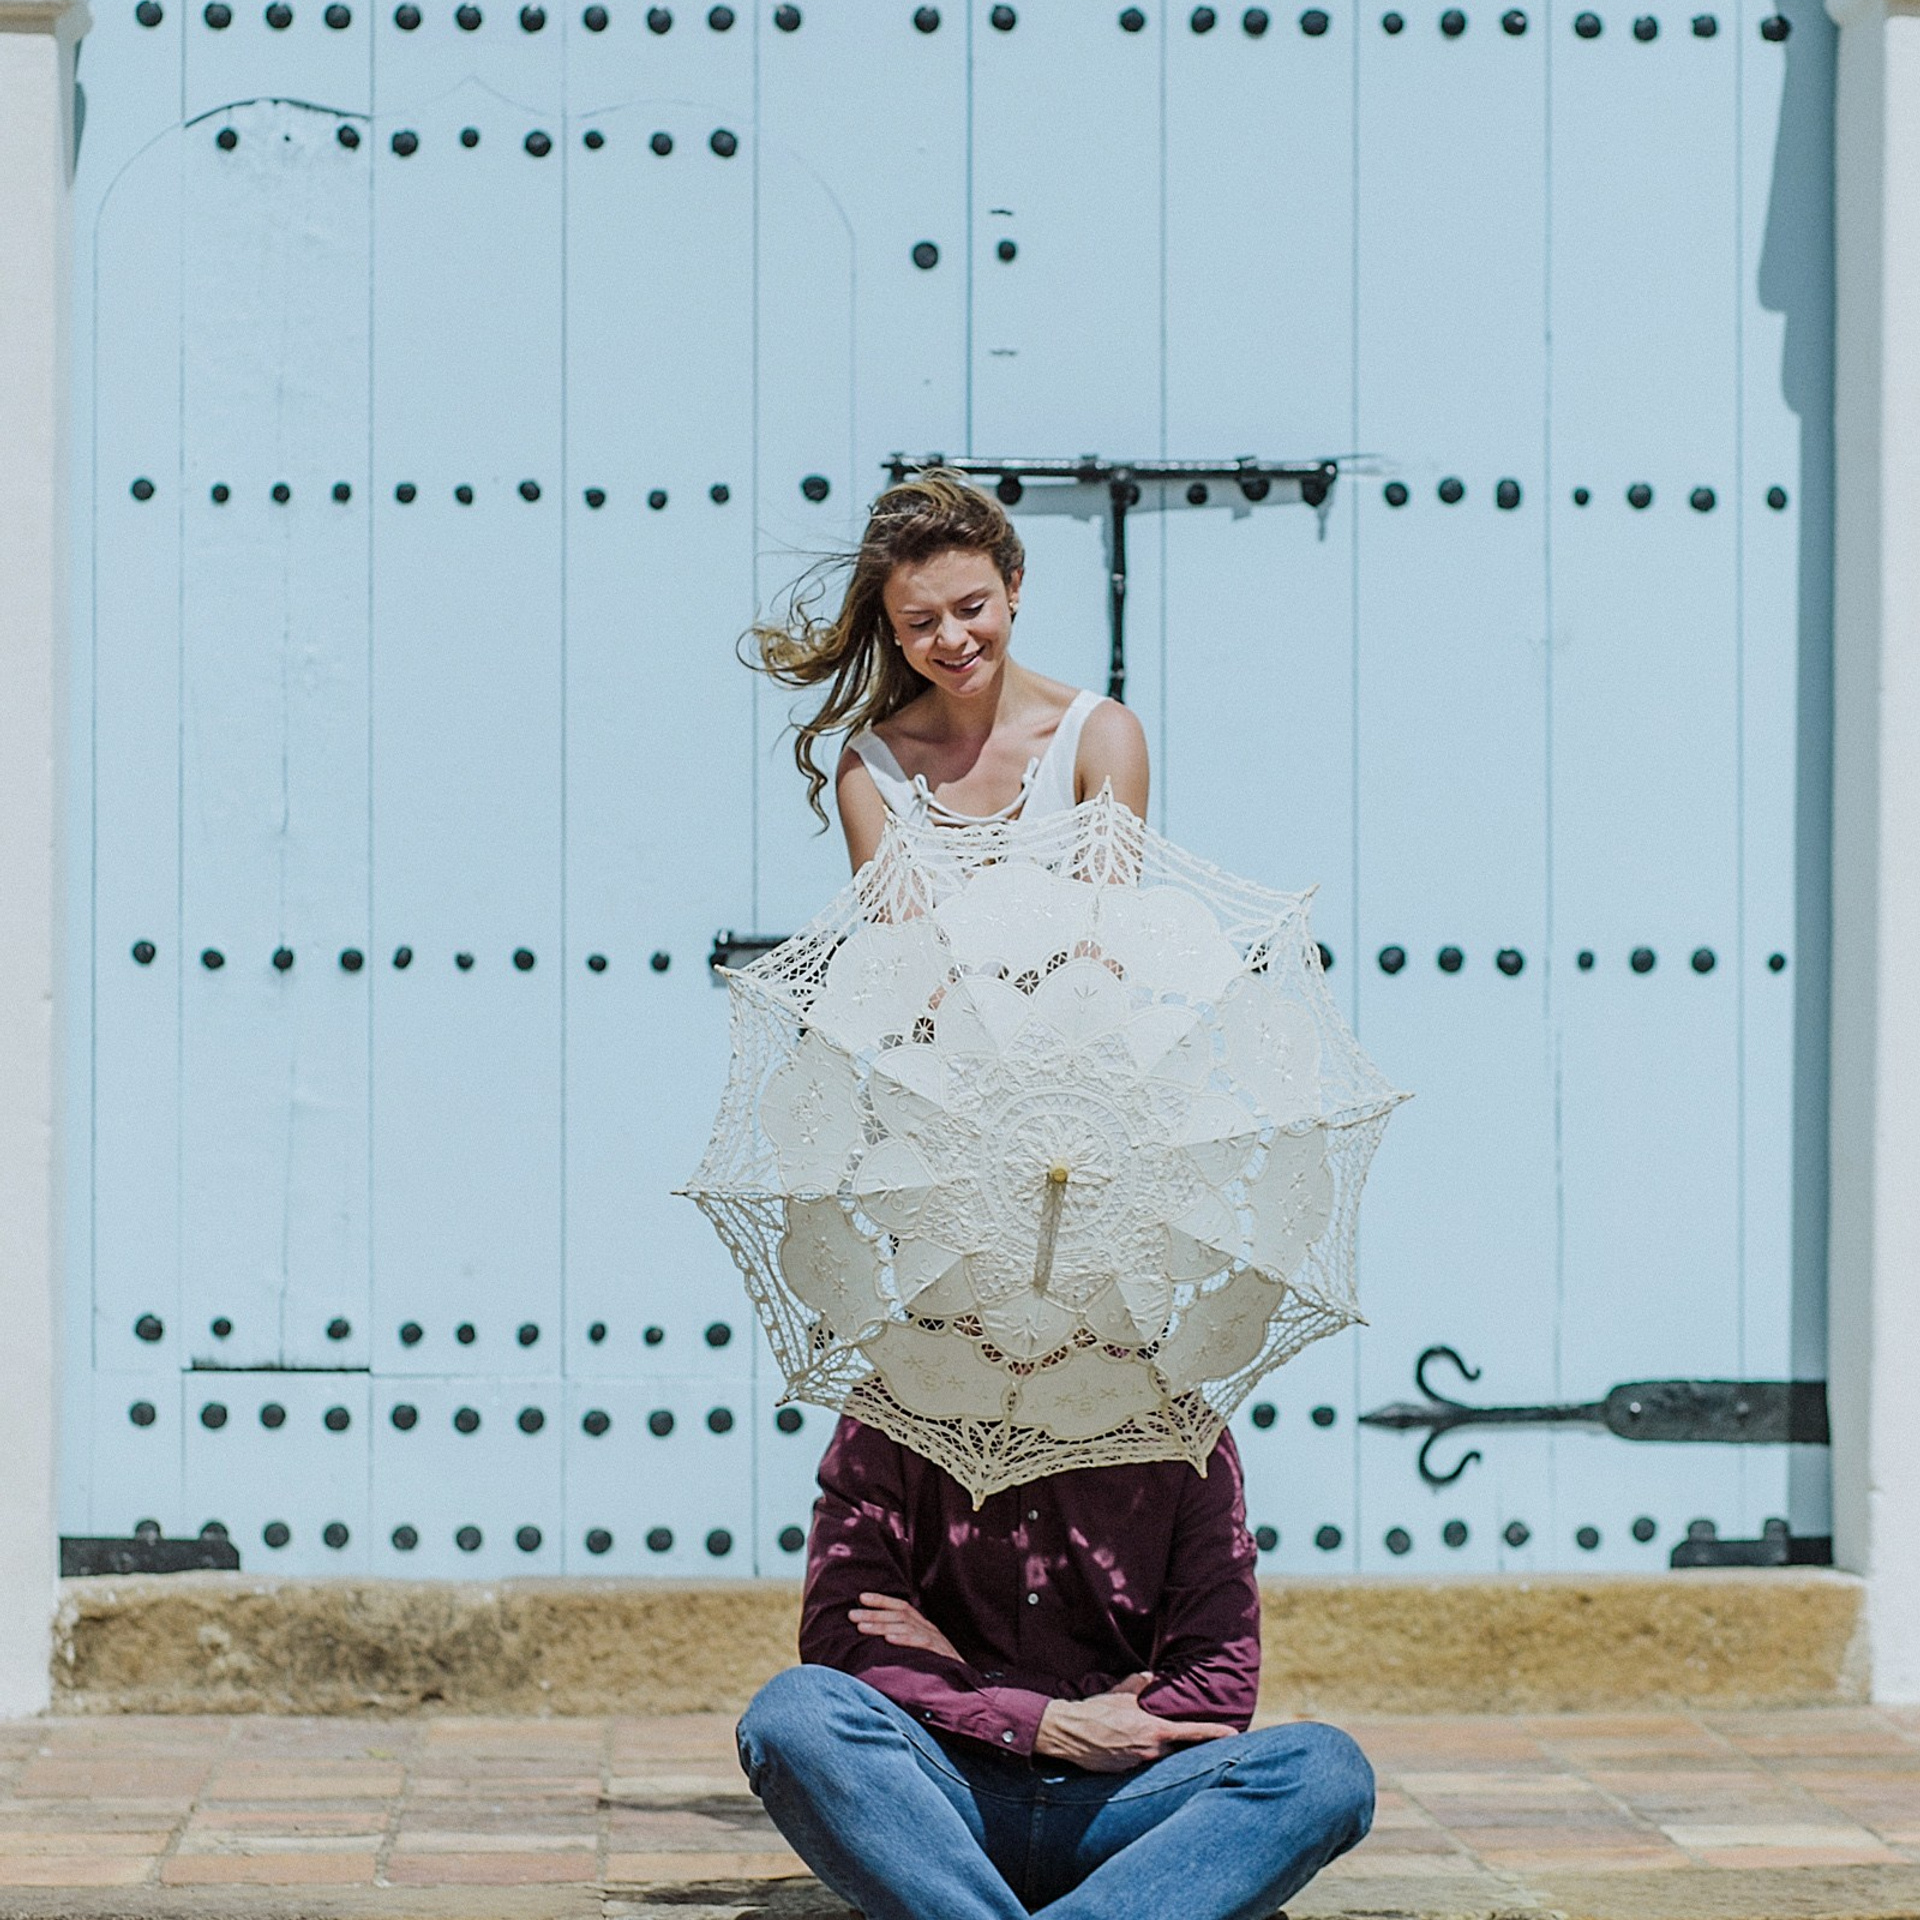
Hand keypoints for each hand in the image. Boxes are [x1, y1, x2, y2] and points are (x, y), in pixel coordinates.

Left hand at [848, 1592, 961, 1662]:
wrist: (969, 1687)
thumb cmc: (940, 1671)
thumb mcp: (921, 1654)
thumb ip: (904, 1645)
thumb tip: (877, 1641)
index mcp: (924, 1627)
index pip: (902, 1607)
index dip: (882, 1600)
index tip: (860, 1598)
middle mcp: (929, 1629)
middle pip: (900, 1615)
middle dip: (874, 1613)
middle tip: (852, 1615)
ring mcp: (936, 1641)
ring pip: (906, 1626)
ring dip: (882, 1625)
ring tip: (862, 1626)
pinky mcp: (941, 1654)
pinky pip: (921, 1643)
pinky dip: (905, 1639)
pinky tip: (889, 1640)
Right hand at [1033, 1674, 1233, 1773]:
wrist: (1070, 1733)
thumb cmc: (1097, 1711)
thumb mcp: (1121, 1692)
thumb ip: (1140, 1684)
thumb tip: (1149, 1675)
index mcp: (1155, 1731)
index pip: (1192, 1733)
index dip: (1215, 1734)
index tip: (1234, 1734)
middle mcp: (1151, 1751)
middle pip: (1175, 1749)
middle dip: (1177, 1742)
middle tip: (1174, 1734)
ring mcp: (1138, 1765)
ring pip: (1157, 1757)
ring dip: (1154, 1747)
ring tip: (1136, 1736)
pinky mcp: (1125, 1773)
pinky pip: (1139, 1764)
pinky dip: (1137, 1755)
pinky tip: (1123, 1745)